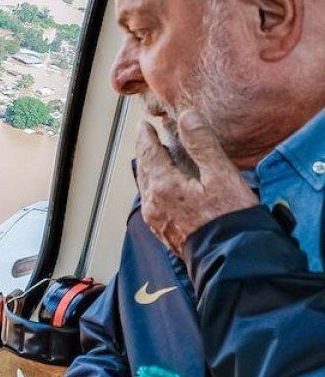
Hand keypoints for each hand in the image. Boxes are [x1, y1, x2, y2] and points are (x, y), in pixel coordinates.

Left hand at [136, 110, 256, 252]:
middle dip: (145, 151)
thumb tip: (186, 117)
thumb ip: (202, 144)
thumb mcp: (221, 175)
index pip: (149, 153)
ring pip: (145, 186)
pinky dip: (153, 186)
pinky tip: (163, 187)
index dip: (146, 137)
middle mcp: (153, 203)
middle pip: (143, 170)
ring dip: (148, 169)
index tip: (143, 126)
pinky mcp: (163, 232)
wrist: (232, 259)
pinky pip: (152, 202)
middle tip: (147, 138)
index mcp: (163, 185)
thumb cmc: (230, 218)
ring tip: (155, 159)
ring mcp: (156, 220)